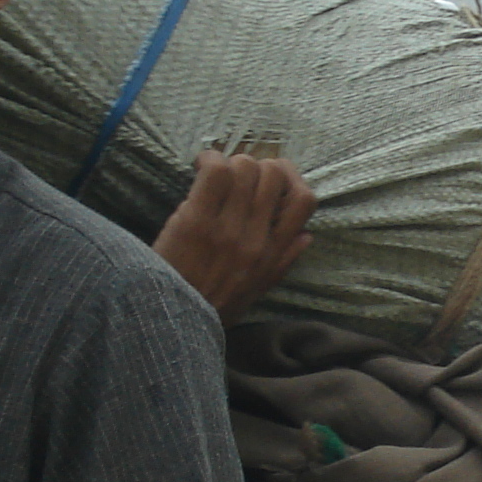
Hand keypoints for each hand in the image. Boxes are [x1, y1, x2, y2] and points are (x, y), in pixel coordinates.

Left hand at [152, 149, 317, 321]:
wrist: (175, 322)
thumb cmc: (214, 305)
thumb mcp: (258, 289)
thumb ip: (284, 261)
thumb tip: (307, 235)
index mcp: (273, 253)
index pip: (304, 201)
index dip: (291, 178)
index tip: (270, 179)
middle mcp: (256, 237)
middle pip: (273, 175)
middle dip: (256, 165)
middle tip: (236, 174)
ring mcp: (227, 228)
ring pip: (245, 167)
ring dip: (231, 162)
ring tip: (215, 172)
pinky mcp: (196, 220)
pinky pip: (215, 172)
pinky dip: (209, 160)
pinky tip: (199, 167)